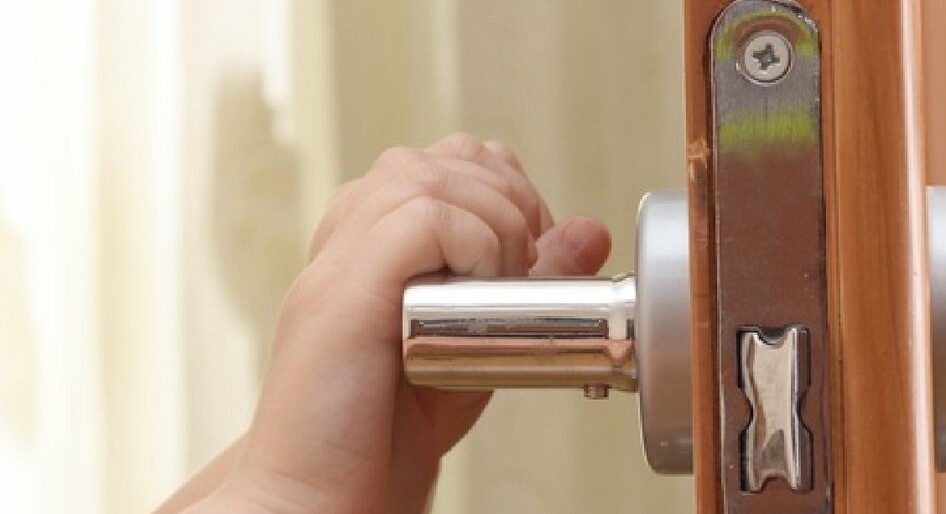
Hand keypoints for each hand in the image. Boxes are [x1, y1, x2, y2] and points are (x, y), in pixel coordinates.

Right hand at [163, 134, 610, 511]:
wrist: (325, 489)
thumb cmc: (388, 425)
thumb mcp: (482, 339)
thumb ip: (531, 284)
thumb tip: (588, 230)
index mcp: (373, 235)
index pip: (456, 159)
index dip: (510, 194)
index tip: (531, 255)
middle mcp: (349, 234)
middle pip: (446, 156)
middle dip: (510, 202)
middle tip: (523, 270)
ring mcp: (339, 257)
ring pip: (432, 175)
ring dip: (494, 223)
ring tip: (498, 286)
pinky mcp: (341, 290)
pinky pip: (422, 217)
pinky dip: (472, 246)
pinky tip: (474, 297)